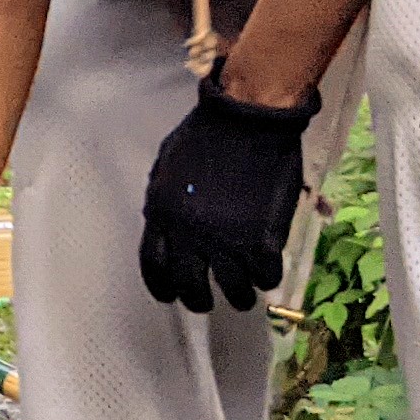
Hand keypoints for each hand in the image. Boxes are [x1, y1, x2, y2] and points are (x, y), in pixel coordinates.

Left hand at [139, 75, 322, 313]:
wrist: (248, 118)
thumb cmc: (209, 133)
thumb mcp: (168, 166)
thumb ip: (162, 200)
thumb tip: (161, 225)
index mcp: (162, 213)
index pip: (153, 265)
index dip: (161, 286)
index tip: (169, 295)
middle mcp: (190, 233)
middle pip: (190, 287)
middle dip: (197, 300)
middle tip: (205, 302)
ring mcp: (227, 239)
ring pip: (232, 291)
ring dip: (237, 297)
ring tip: (241, 294)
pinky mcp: (263, 239)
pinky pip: (265, 277)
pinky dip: (266, 279)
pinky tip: (266, 272)